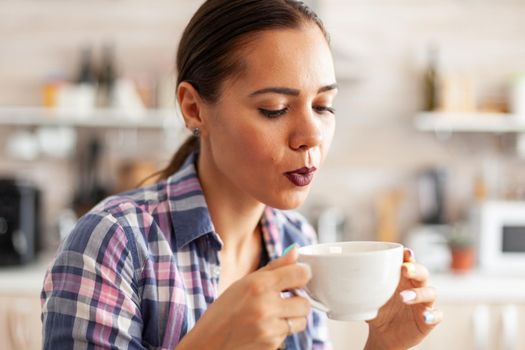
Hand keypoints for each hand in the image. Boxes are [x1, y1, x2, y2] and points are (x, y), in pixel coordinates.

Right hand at [177, 246, 310, 349]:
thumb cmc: (224, 310)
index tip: (298, 276)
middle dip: (297, 300)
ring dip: (292, 317)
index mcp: (259, 285)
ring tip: (273, 314)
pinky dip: (280, 331)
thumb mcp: (245, 282)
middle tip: (283, 299)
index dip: (303, 274)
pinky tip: (263, 328)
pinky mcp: (271, 345)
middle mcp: (266, 306)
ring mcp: (269, 329)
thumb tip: (296, 252)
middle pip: (305, 302)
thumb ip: (275, 267)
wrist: (208, 343)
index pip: (301, 274)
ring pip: (301, 321)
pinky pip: (289, 335)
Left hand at [365, 248, 442, 349]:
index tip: (405, 252)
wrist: (383, 335)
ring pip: (430, 292)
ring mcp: (423, 303)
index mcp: (402, 278)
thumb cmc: (378, 310)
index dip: (408, 256)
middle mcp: (415, 287)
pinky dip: (432, 315)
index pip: (408, 262)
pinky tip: (425, 316)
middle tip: (404, 269)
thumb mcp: (368, 298)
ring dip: (419, 293)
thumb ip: (361, 287)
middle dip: (415, 269)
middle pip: (422, 273)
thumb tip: (341, 278)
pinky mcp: (428, 320)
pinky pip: (436, 315)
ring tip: (404, 297)